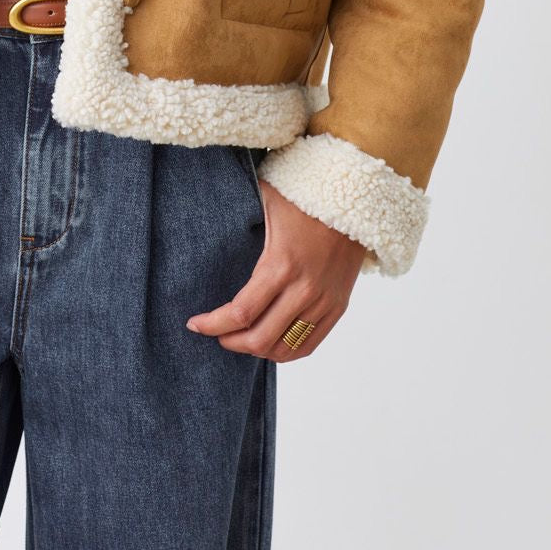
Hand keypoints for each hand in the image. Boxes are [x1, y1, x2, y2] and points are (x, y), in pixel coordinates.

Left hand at [185, 177, 367, 360]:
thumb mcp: (266, 201)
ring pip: (284, 348)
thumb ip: (239, 216)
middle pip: (260, 339)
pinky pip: (308, 345)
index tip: (195, 324)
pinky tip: (268, 344)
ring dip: (256, 350)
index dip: (213, 324)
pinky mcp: (337, 307)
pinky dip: (284, 352)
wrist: (355, 201)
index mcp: (281, 264)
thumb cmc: (304, 197)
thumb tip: (205, 218)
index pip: (241, 312)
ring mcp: (323, 302)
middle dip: (230, 342)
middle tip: (216, 334)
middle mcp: (304, 289)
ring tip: (240, 338)